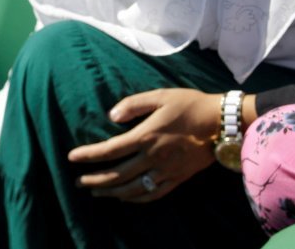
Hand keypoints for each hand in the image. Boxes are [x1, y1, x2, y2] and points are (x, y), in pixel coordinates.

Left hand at [67, 88, 219, 202]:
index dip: (88, 155)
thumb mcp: (160, 96)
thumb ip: (133, 104)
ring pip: (132, 189)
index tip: (72, 158)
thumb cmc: (189, 105)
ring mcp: (166, 171)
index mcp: (146, 136)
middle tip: (78, 181)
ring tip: (95, 193)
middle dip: (94, 180)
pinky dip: (136, 199)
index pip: (110, 150)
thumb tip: (111, 115)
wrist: (222, 123)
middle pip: (116, 174)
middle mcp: (153, 157)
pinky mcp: (178, 179)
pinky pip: (153, 194)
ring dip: (110, 192)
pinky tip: (125, 198)